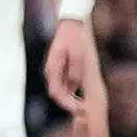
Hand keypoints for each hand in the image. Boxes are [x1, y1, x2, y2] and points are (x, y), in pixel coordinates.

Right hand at [42, 13, 101, 129]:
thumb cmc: (75, 37)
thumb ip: (75, 71)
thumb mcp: (78, 54)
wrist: (71, 24)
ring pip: (60, 91)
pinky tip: (81, 98)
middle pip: (57, 94)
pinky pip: (63, 85)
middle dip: (69, 105)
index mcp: (53, 68)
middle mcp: (51, 72)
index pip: (56, 93)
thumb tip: (74, 87)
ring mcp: (55, 71)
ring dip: (70, 101)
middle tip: (85, 112)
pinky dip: (70, 94)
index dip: (67, 104)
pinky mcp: (60, 69)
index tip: (80, 110)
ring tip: (84, 108)